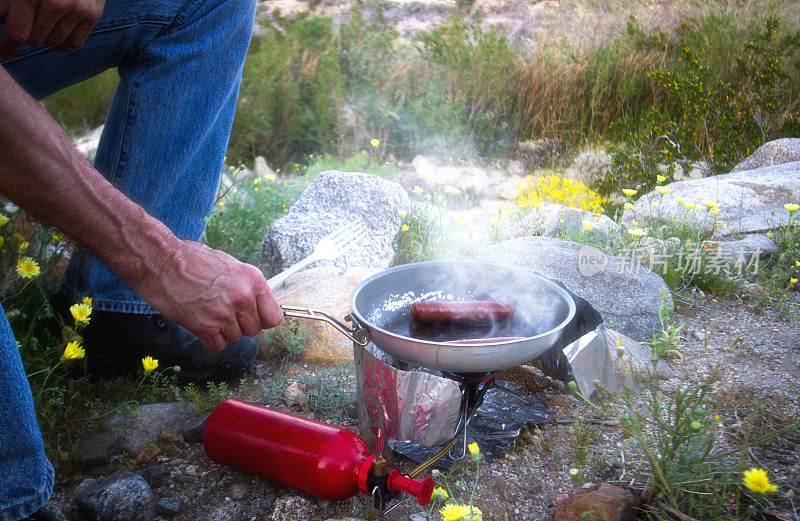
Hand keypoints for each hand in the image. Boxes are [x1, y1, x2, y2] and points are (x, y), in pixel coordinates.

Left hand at [0, 0, 104, 59]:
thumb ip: (7, 4)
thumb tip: (0, 20)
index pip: (18, 33)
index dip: (8, 47)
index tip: (5, 54)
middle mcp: (56, 2)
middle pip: (35, 39)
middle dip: (28, 33)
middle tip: (29, 20)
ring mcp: (77, 9)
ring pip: (54, 42)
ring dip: (46, 37)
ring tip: (44, 22)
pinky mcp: (91, 15)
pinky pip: (74, 43)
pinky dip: (62, 44)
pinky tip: (56, 34)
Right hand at [134, 240, 283, 351]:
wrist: (161, 261)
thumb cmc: (192, 260)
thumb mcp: (230, 265)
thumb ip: (247, 287)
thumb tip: (257, 306)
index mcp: (253, 280)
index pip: (274, 317)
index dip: (262, 319)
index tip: (253, 317)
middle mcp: (242, 297)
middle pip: (254, 330)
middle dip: (240, 325)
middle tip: (223, 311)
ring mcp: (224, 313)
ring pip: (235, 338)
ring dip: (223, 331)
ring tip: (208, 311)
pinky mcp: (204, 327)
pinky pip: (217, 345)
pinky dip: (209, 338)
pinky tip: (200, 321)